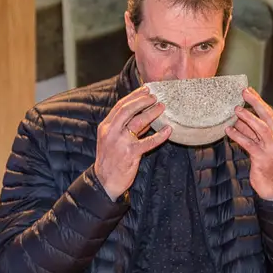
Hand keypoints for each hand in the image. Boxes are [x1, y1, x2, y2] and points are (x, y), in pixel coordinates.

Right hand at [95, 86, 171, 200]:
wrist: (104, 182)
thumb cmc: (110, 160)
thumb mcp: (112, 140)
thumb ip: (124, 127)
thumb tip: (144, 115)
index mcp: (105, 127)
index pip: (120, 106)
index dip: (134, 96)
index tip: (145, 90)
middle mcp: (111, 132)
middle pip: (127, 110)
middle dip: (142, 100)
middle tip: (155, 96)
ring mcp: (120, 142)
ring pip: (138, 122)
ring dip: (152, 113)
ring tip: (162, 107)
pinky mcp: (130, 154)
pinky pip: (148, 142)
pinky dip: (160, 136)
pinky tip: (168, 130)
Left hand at [225, 87, 272, 200]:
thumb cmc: (267, 163)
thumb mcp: (262, 144)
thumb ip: (253, 131)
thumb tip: (239, 115)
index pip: (270, 113)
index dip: (259, 100)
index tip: (248, 90)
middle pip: (267, 116)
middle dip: (256, 103)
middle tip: (244, 93)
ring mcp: (272, 149)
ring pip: (261, 128)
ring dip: (248, 118)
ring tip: (235, 110)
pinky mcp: (262, 158)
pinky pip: (249, 144)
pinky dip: (238, 136)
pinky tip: (229, 131)